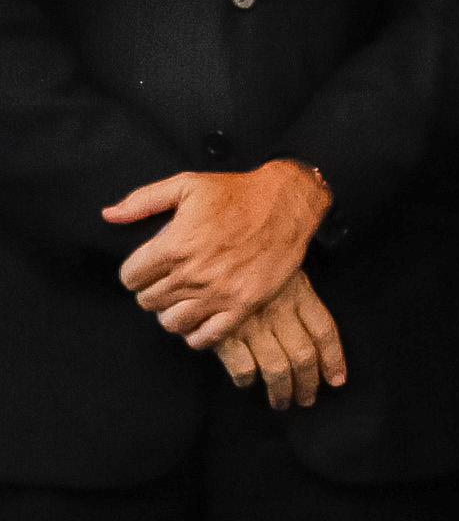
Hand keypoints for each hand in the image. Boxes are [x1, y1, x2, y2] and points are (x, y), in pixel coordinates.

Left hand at [107, 160, 328, 347]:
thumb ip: (142, 201)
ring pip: (172, 322)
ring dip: (172, 312)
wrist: (288, 202)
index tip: (149, 267)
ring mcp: (220, 292)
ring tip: (183, 299)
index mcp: (174, 245)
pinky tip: (200, 317)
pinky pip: (207, 336)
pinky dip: (197, 333)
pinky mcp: (244, 304)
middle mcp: (193, 273)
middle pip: (149, 301)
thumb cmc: (237, 192)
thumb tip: (108, 215)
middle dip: (154, 290)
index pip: (130, 278)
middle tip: (169, 279)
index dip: (136, 271)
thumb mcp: (187, 185)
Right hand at [206, 271, 345, 409]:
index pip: (324, 331)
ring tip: (281, 402)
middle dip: (308, 383)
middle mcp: (278, 310)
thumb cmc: (243, 259)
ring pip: (278, 367)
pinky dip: (247, 380)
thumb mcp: (279, 267)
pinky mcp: (223, 333)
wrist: (203, 250)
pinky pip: (243, 367)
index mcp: (297, 291)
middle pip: (304, 355)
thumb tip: (313, 336)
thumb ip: (295, 295)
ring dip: (282, 390)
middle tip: (307, 399)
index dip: (334, 359)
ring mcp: (251, 323)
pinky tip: (248, 382)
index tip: (336, 380)